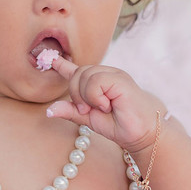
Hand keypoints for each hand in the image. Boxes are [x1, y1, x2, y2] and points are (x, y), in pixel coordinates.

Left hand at [46, 57, 162, 152]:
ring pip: (84, 76)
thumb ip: (71, 112)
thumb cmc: (120, 124)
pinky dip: (96, 96)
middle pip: (77, 73)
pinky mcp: (120, 79)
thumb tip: (48, 110)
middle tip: (88, 109)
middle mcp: (105, 74)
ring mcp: (113, 74)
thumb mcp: (89, 119)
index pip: (75, 69)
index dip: (60, 64)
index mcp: (97, 82)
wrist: (144, 132)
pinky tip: (107, 105)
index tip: (46, 57)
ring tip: (102, 108)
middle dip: (76, 94)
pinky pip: (96, 81)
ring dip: (87, 97)